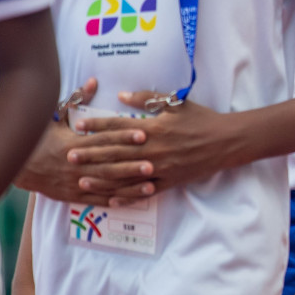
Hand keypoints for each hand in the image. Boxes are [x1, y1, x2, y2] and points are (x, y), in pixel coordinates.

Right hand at [15, 79, 153, 205]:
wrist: (16, 165)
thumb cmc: (39, 138)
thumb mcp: (55, 116)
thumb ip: (77, 100)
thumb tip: (93, 81)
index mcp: (72, 143)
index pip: (103, 139)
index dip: (123, 136)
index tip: (143, 134)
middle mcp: (75, 165)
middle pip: (107, 165)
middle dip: (131, 165)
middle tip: (153, 164)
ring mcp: (74, 182)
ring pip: (105, 186)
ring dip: (128, 187)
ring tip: (150, 186)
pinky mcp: (72, 196)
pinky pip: (95, 200)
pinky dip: (113, 201)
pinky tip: (130, 201)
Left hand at [74, 92, 237, 203]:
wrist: (225, 141)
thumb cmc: (201, 119)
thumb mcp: (177, 103)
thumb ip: (148, 99)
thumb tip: (122, 96)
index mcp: (154, 128)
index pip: (119, 127)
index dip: (97, 126)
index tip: (79, 126)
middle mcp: (154, 150)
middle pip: (116, 153)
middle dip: (91, 154)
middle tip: (69, 155)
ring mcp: (160, 168)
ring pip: (125, 176)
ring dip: (101, 179)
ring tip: (82, 180)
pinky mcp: (168, 182)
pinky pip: (143, 192)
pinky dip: (126, 196)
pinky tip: (110, 199)